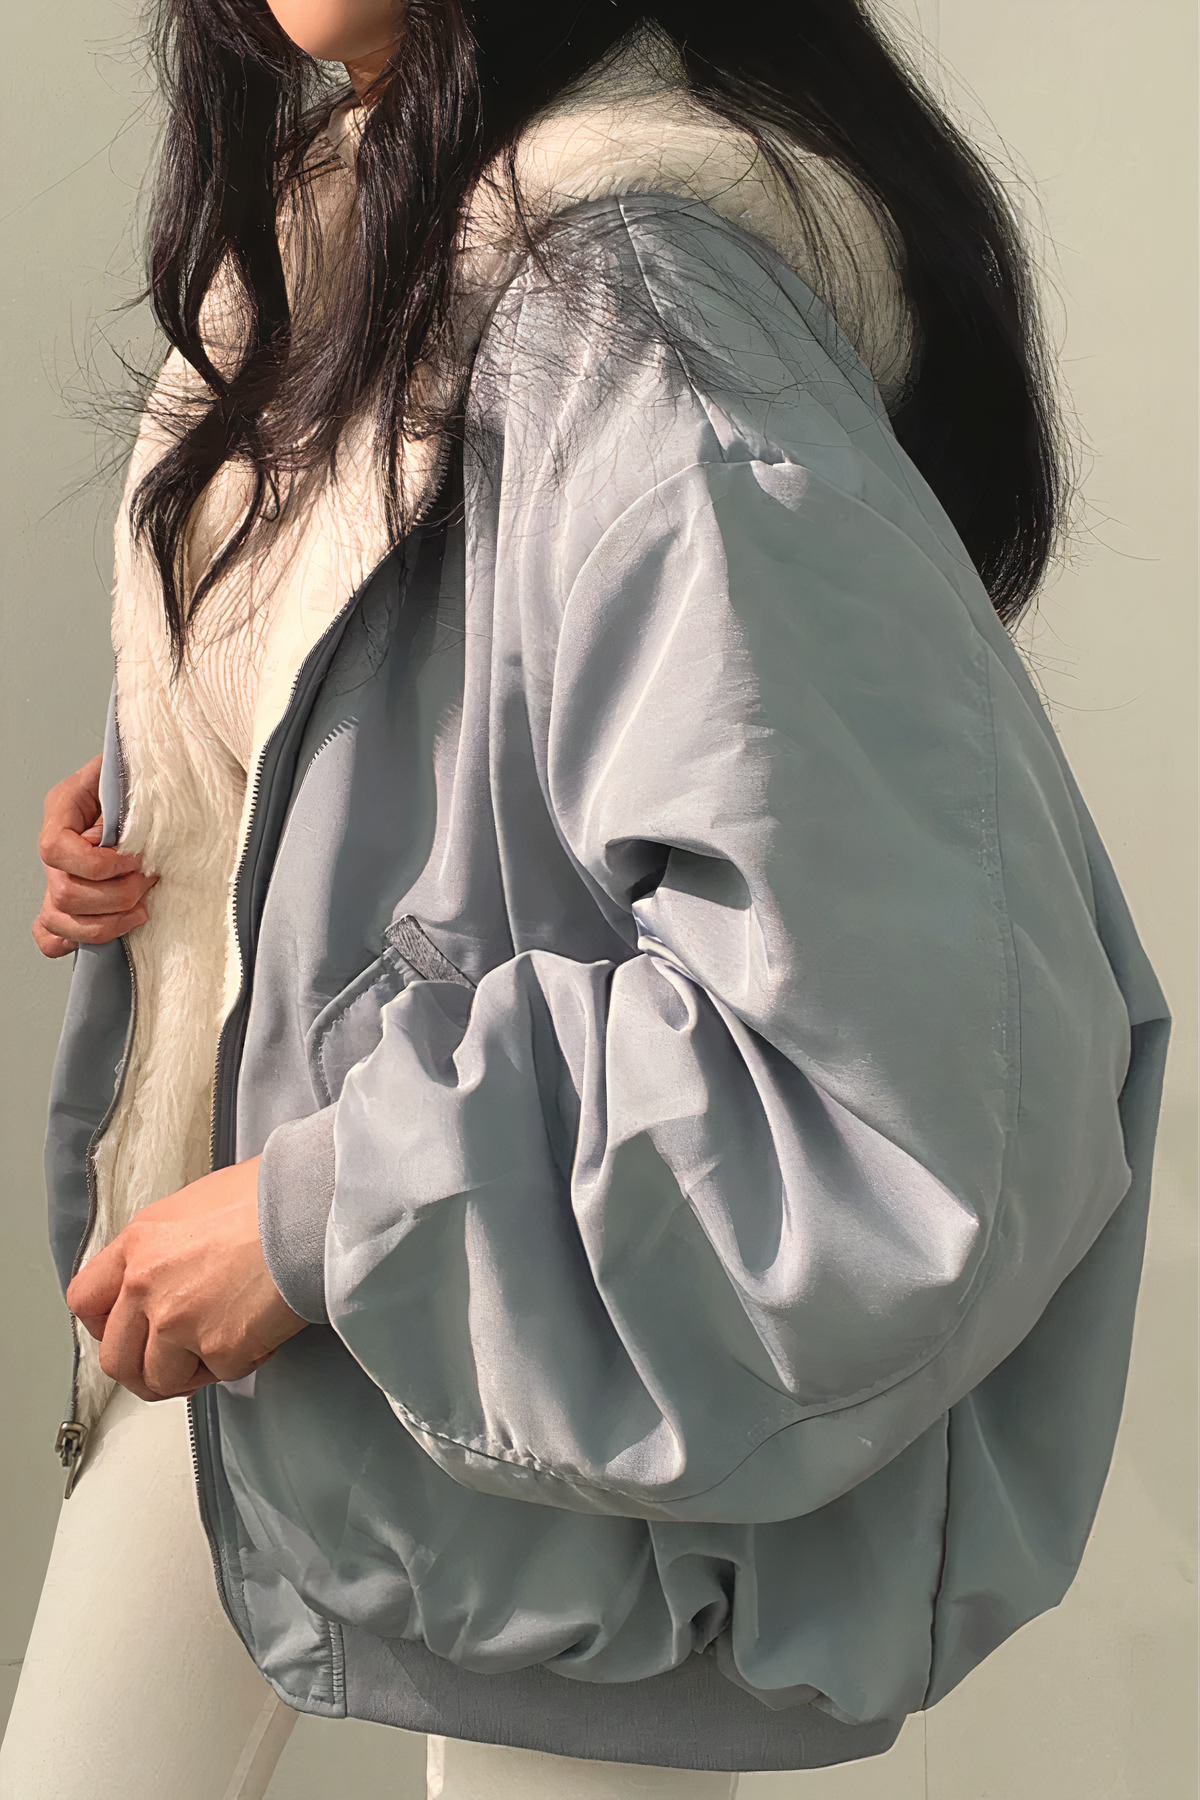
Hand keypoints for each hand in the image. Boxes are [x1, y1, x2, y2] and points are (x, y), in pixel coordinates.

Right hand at [32, 754, 157, 958]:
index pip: (55, 849)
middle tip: (149, 880)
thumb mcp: (133, 771)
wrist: (149, 788)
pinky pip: (49, 934)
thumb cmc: (140, 780)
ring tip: (142, 908)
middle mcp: (57, 848)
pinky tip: (105, 932)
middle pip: (63, 894)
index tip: (136, 860)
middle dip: (115, 896)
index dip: (98, 864)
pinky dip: (73, 942)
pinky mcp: (70, 901)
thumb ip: (130, 785)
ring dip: (109, 923)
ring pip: (59, 920)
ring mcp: (59, 877)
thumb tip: (143, 813)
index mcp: (63, 810)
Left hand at [66, 1158, 307, 1400]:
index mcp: (138, 1243)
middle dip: (145, 1369)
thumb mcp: (198, 1203)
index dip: (105, 1326)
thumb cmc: (270, 1194)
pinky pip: (221, 1373)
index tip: (128, 1332)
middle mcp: (146, 1285)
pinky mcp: (218, 1348)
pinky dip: (242, 1360)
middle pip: (116, 1358)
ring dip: (189, 1374)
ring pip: (159, 1380)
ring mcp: (178, 1321)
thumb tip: (176, 1267)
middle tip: (173, 1364)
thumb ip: (169, 1244)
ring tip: (221, 1351)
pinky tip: (261, 1330)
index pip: (86, 1300)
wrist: (310, 1210)